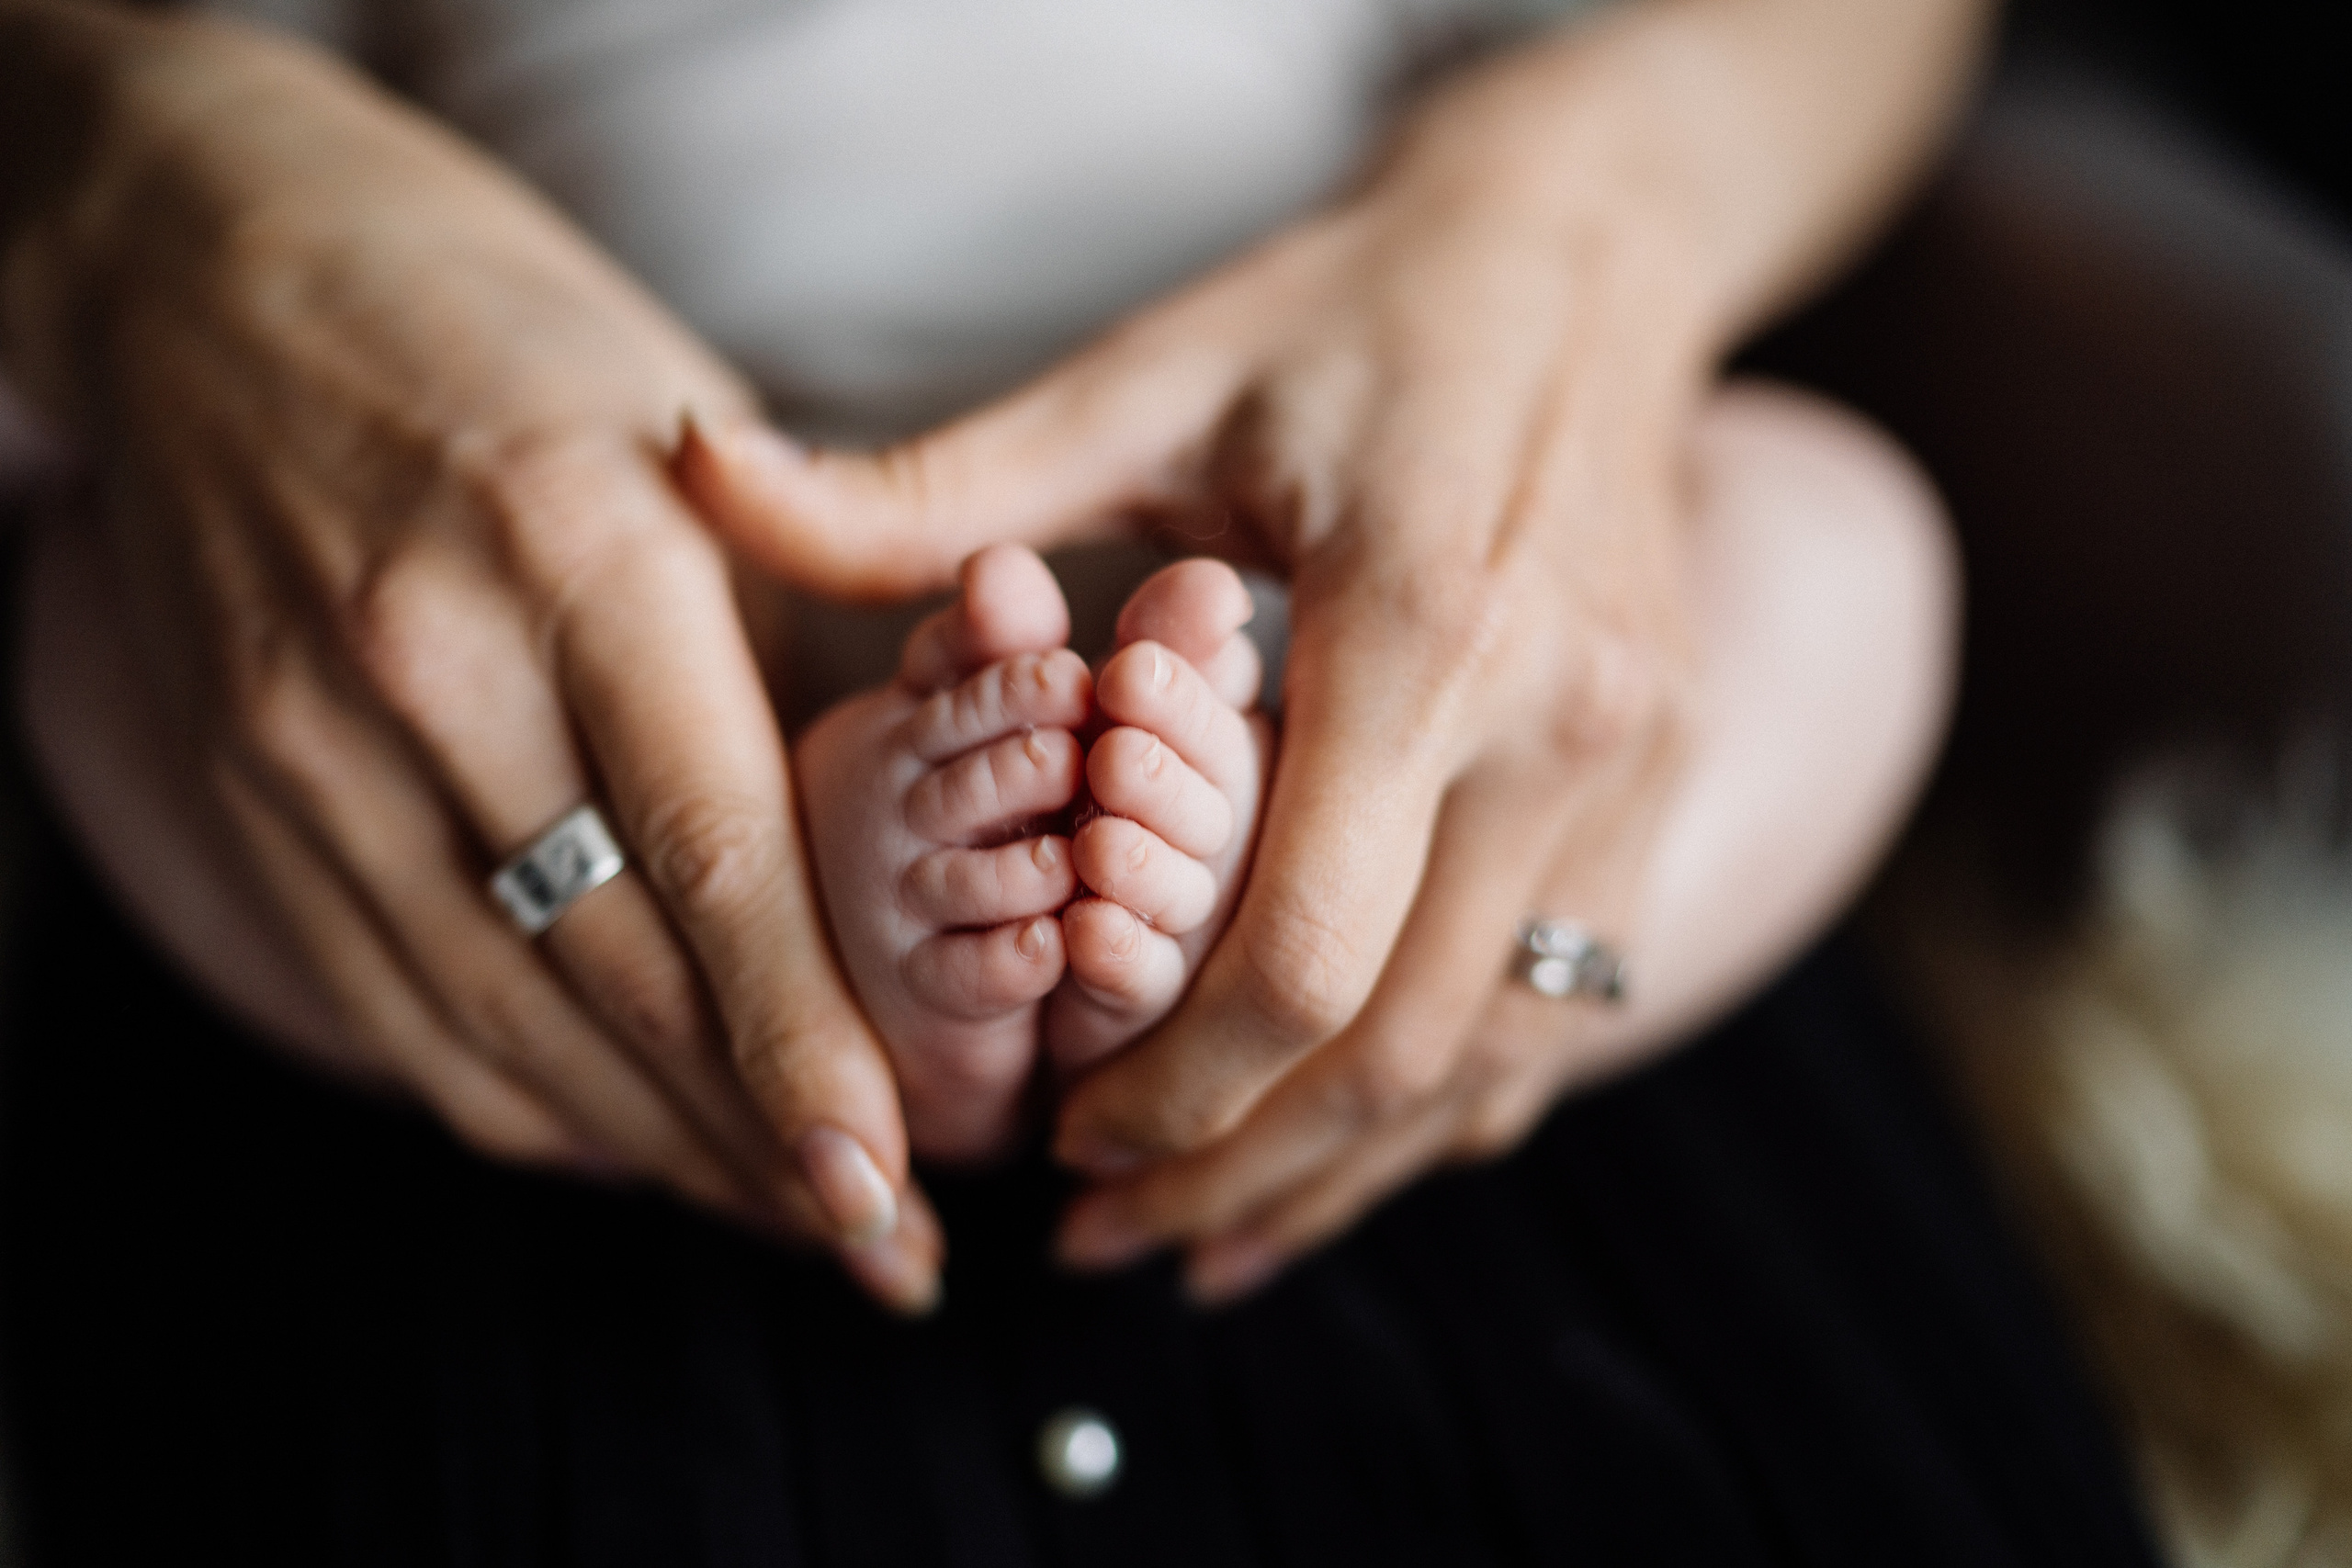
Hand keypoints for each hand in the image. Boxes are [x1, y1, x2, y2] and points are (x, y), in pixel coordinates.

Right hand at [2, 9, 937, 1308]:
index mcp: (589, 553)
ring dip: (654, 1149)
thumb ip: (789, 654)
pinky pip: (393, 998)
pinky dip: (520, 1096)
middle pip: (613, 971)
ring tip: (787, 1221)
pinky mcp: (250, 784)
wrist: (211, 261)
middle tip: (884, 1241)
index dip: (804, 1043)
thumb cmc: (512, 343)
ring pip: (498, 1017)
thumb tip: (913, 863)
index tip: (892, 1178)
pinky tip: (628, 1146)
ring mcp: (315, 735)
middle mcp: (440, 660)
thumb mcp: (689, 452)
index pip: (717, 852)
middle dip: (757, 1139)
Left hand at [681, 0, 1977, 1295]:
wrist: (1589, 250)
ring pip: (1498, 1059)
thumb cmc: (1351, 308)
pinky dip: (1449, 1108)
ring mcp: (1635, 764)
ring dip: (1345, 1170)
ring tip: (1202, 1232)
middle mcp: (1559, 724)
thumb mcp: (1149, 378)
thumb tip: (696, 473)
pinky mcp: (1662, 779)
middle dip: (1237, 1162)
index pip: (1303, 954)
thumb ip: (936, 481)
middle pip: (1400, 1047)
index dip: (1172, 1087)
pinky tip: (1345, 1153)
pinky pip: (1569, 1006)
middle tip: (1103, 1226)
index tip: (1065, 1140)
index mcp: (1425, 629)